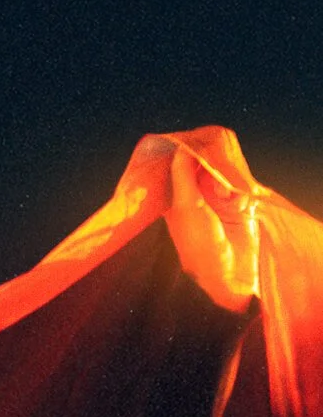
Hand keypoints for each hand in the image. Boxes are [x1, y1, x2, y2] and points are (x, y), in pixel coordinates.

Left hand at [165, 150, 258, 312]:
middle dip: (212, 166)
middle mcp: (195, 197)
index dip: (188, 152)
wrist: (230, 274)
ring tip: (226, 197)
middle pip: (204, 165)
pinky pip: (240, 186)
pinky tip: (239, 205)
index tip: (197, 142)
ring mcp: (217, 201)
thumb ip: (183, 174)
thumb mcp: (186, 205)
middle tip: (215, 175)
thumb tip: (182, 146)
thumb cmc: (200, 244)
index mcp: (176, 198)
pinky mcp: (238, 205)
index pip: (180, 165)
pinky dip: (241, 191)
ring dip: (227, 180)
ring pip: (224, 173)